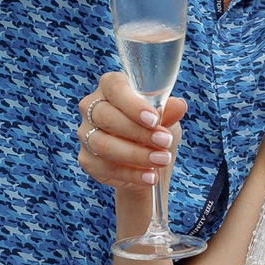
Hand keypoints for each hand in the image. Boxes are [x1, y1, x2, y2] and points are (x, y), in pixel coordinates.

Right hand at [77, 70, 187, 191]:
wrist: (147, 159)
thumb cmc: (153, 128)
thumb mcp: (165, 117)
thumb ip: (168, 111)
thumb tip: (179, 106)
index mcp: (110, 87)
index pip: (115, 88)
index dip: (133, 105)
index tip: (154, 119)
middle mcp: (92, 108)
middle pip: (106, 117)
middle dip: (138, 132)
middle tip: (165, 142)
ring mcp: (86, 134)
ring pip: (103, 145)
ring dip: (136, 155)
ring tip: (161, 160)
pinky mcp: (87, 159)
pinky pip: (106, 168)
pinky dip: (131, 174)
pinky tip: (150, 177)